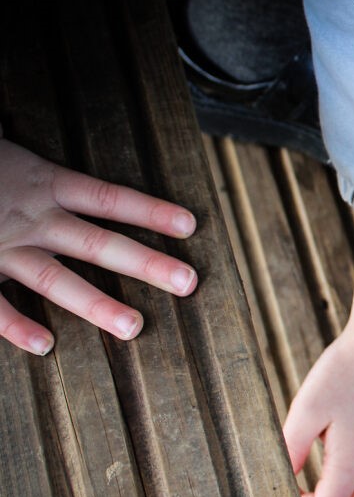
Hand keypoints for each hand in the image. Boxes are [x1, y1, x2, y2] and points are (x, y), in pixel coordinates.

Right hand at [0, 135, 196, 353]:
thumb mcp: (6, 150)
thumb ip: (35, 162)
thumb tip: (56, 161)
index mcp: (40, 180)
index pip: (109, 197)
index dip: (151, 210)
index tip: (191, 225)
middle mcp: (29, 215)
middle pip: (98, 242)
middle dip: (146, 263)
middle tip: (189, 283)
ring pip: (55, 279)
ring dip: (95, 304)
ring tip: (134, 327)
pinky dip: (14, 325)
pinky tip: (44, 346)